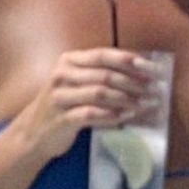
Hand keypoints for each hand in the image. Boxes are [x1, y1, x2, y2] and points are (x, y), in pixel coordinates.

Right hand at [10, 47, 163, 162]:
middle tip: (155, 90)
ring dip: (127, 99)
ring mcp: (60, 97)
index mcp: (69, 61)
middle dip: (134, 82)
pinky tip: (126, 117)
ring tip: (145, 104)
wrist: (33, 132)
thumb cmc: (64, 104)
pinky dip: (112, 115)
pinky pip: (91, 115)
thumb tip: (142, 73)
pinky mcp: (61, 119)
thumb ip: (102, 75)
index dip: (129, 60)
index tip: (152, 68)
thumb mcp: (77, 83)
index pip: (103, 55)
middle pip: (105, 75)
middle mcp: (62, 75)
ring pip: (100, 93)